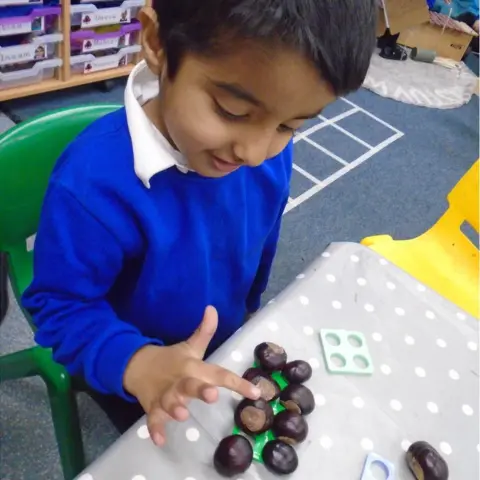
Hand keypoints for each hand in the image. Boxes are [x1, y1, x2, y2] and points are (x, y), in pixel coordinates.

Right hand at [123, 306, 260, 445]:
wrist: (138, 365)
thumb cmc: (172, 359)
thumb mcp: (190, 346)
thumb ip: (205, 331)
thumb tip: (213, 307)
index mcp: (193, 366)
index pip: (218, 374)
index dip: (237, 383)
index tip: (255, 392)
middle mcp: (181, 380)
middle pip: (191, 385)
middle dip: (201, 390)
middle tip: (212, 395)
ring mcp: (165, 394)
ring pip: (170, 402)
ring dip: (175, 408)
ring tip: (182, 414)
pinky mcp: (152, 406)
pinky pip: (153, 419)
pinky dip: (155, 429)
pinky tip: (159, 440)